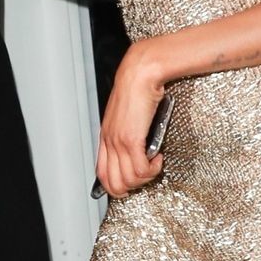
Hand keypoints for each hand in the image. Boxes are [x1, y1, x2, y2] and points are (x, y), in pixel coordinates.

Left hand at [96, 41, 166, 198]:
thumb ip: (127, 132)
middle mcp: (110, 142)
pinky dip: (153, 169)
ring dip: (145, 178)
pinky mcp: (132, 140)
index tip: (132, 182)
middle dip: (133, 187)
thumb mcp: (126, 115)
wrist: (140, 74)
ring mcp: (119, 142)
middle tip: (146, 176)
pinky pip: (141, 169)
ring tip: (154, 164)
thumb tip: (138, 148)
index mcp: (106, 137)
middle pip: (114, 183)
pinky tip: (158, 158)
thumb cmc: (136, 89)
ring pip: (129, 180)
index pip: (102, 174)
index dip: (116, 185)